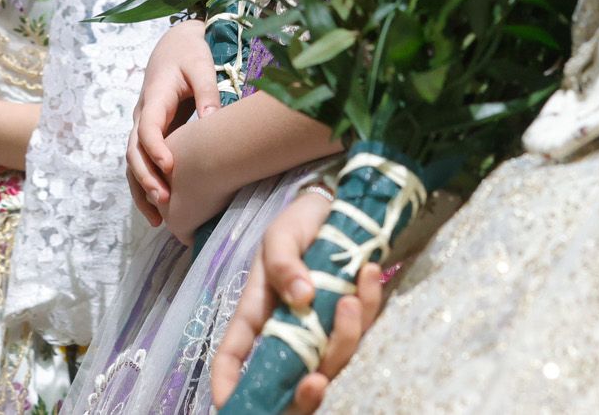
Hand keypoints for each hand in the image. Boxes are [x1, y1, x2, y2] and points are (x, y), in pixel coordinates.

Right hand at [127, 21, 219, 224]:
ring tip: (157, 219)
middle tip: (164, 199)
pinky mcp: (151, 135)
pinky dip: (145, 186)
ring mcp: (142, 126)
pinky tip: (158, 210)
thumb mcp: (201, 66)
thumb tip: (213, 120)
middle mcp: (142, 115)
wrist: (174, 45)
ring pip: (132, 162)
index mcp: (154, 98)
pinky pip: (141, 163)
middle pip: (134, 151)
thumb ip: (207, 91)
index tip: (170, 167)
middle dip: (145, 177)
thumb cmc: (190, 54)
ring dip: (141, 189)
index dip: (155, 149)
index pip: (147, 127)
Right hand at [209, 189, 383, 409]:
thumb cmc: (300, 222)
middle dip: (304, 395)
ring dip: (345, 336)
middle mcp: (290, 328)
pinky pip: (364, 326)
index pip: (234, 355)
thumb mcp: (281, 235)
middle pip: (292, 378)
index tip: (231, 404)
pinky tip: (370, 272)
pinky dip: (369, 304)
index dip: (228, 384)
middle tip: (317, 382)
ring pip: (334, 357)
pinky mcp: (353, 317)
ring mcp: (323, 326)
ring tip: (351, 297)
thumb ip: (282, 263)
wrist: (340, 203)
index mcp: (258, 311)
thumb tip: (301, 298)